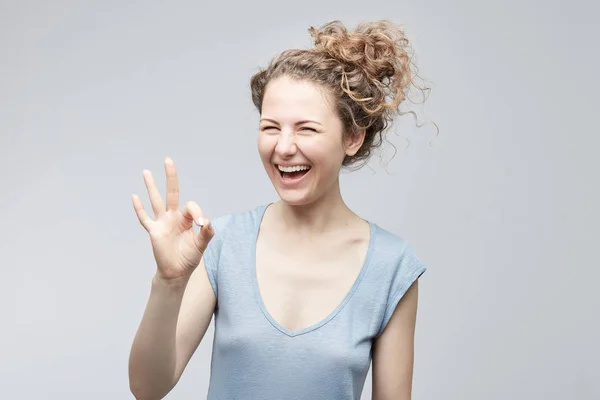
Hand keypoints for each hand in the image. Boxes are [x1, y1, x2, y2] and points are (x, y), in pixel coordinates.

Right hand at [132, 157, 213, 281]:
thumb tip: (206, 221)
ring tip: (146, 171)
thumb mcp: (201, 245)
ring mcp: (162, 223)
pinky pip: (145, 219)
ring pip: (156, 201)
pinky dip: (139, 209)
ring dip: (151, 186)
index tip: (201, 224)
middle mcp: (173, 217)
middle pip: (172, 193)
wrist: (176, 272)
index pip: (190, 206)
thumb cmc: (189, 257)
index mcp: (186, 219)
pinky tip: (134, 196)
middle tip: (168, 160)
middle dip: (171, 177)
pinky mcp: (154, 232)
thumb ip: (206, 233)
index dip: (197, 212)